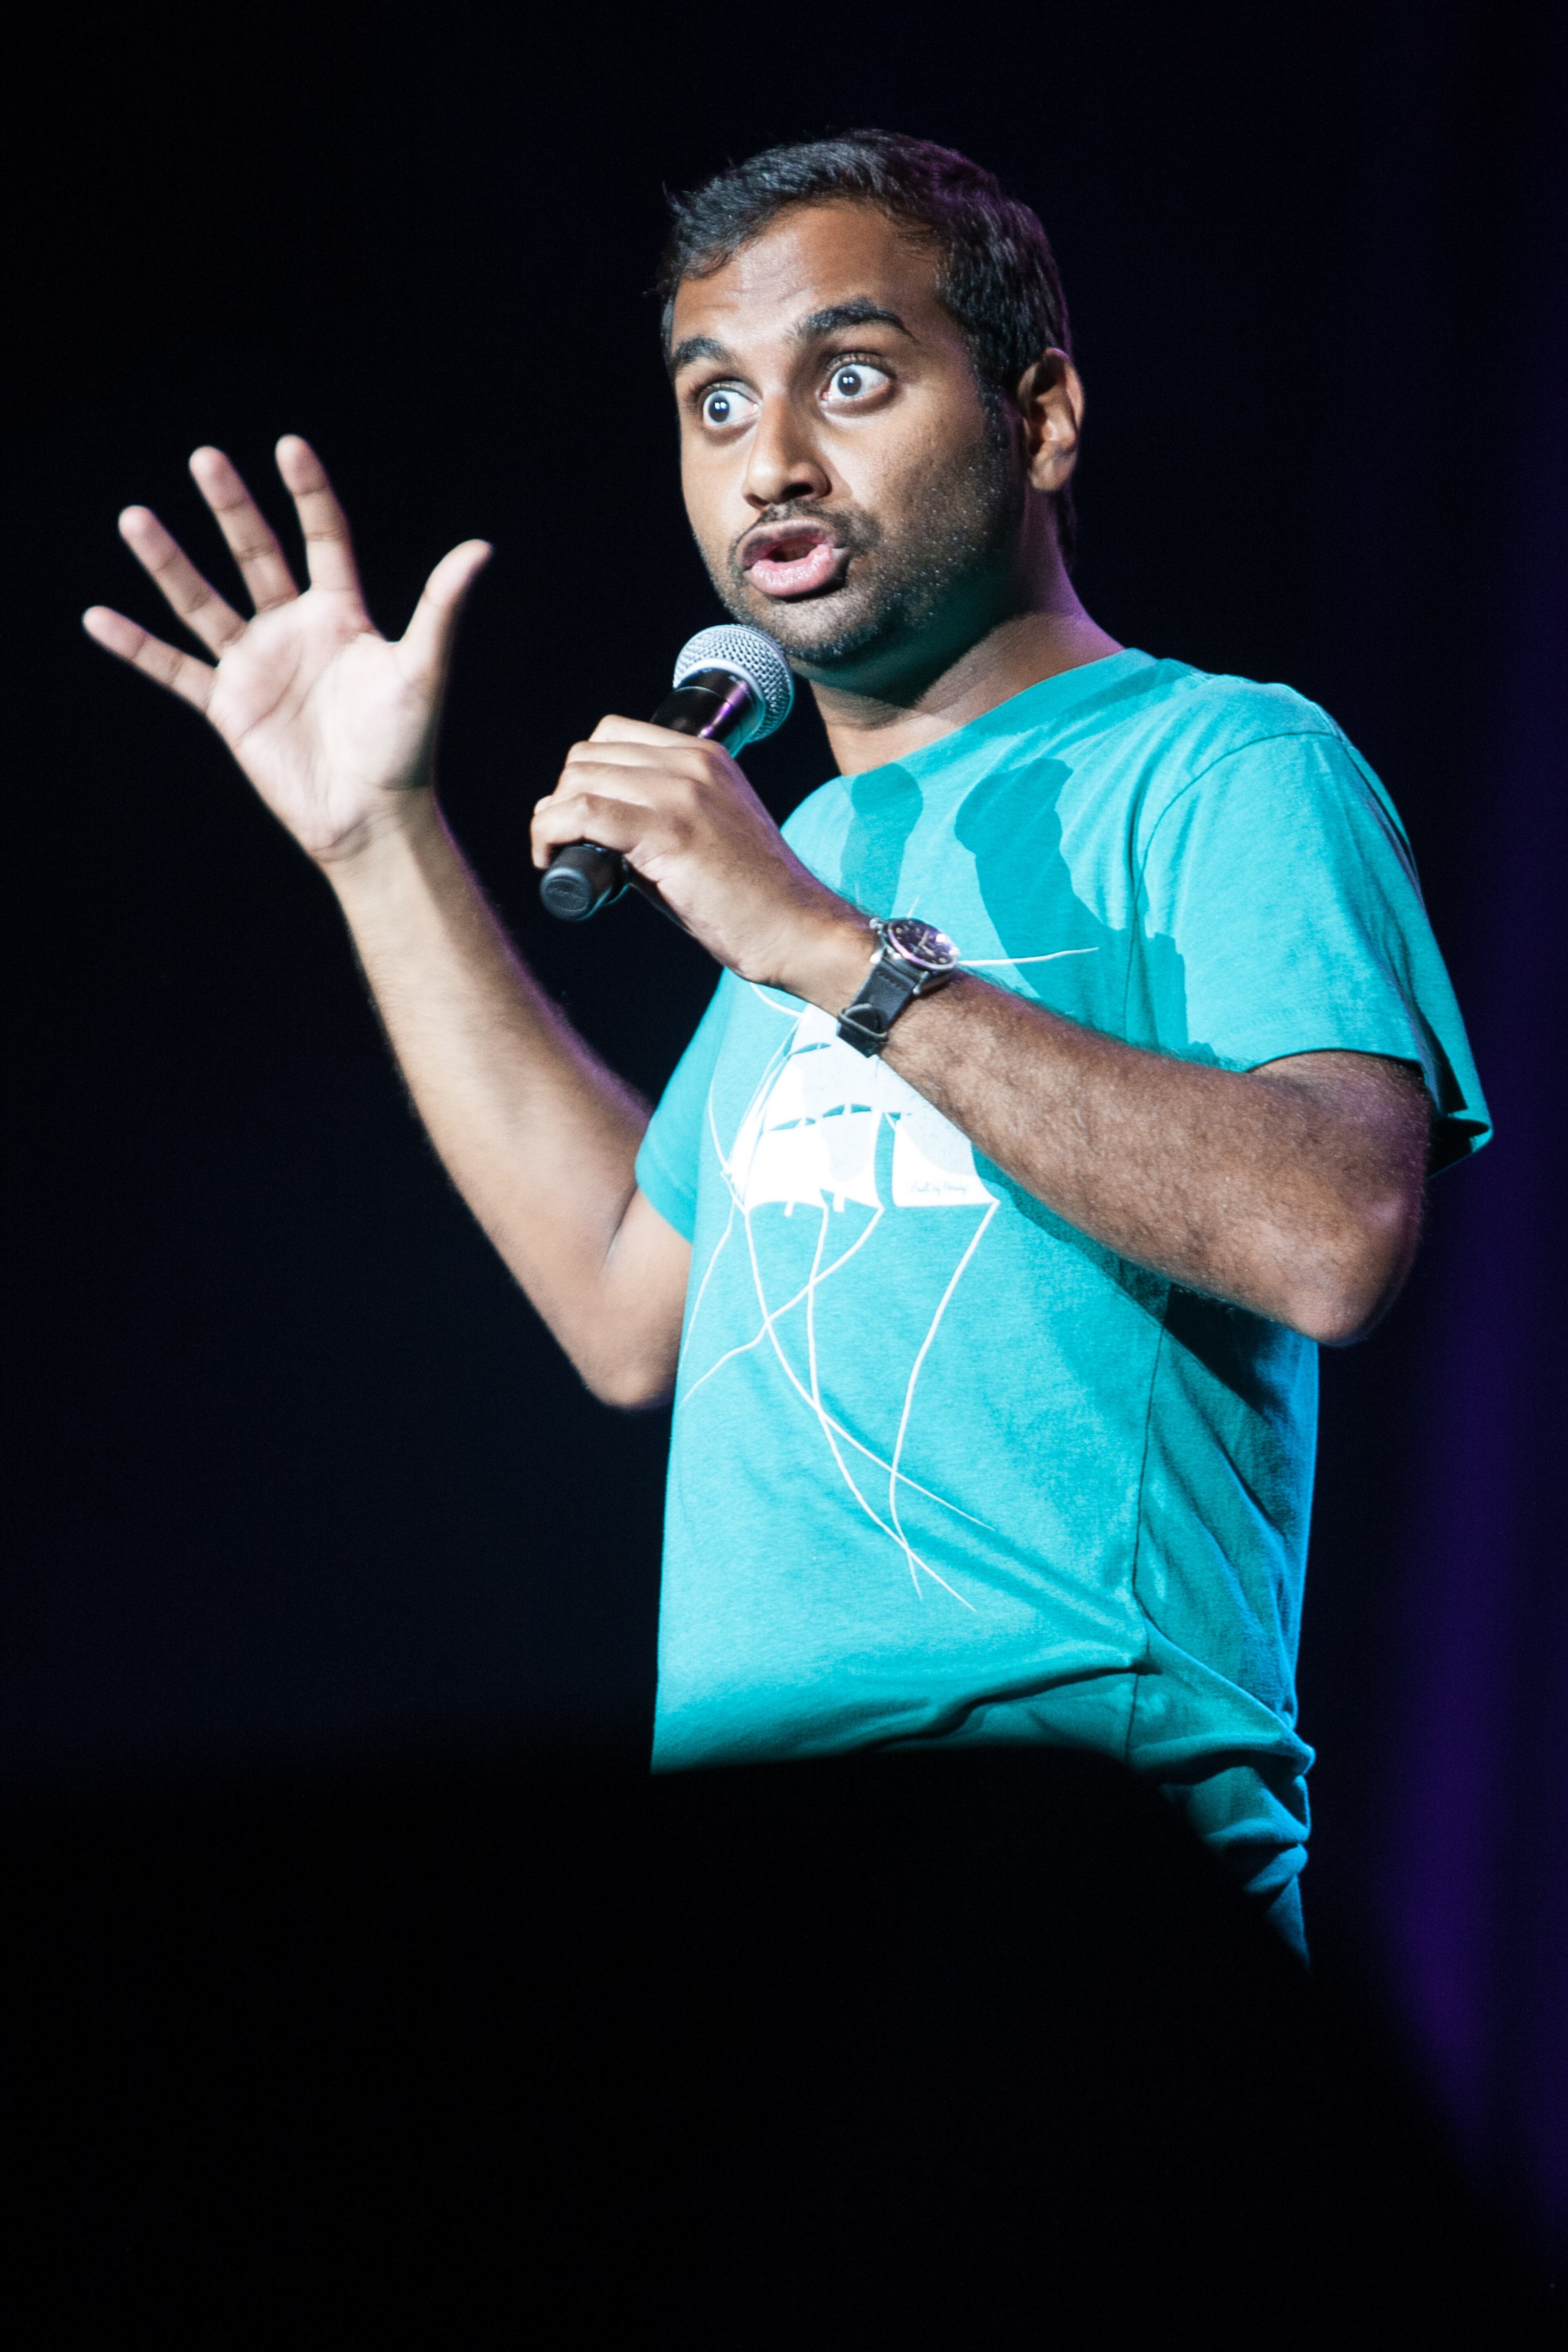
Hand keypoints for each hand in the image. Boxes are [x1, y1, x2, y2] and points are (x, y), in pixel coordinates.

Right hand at [83, 438, 490, 864]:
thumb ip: (440, 606)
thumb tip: (480, 549)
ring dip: (168, 563)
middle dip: (230, 508)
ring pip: (203, 602)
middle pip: (254, 555)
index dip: (307, 495)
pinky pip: (174, 670)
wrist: (371, 815)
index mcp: (340, 615)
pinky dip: (136, 648)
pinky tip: (97, 617)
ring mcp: (256, 666)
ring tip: (134, 518)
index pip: (322, 538)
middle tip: (205, 458)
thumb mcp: (423, 669)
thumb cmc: (405, 745)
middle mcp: (293, 630)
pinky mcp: (228, 707)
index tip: (289, 447)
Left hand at [532, 717, 873, 1004]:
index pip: (613, 734)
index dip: (582, 774)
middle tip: (565, 840)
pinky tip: (550, 860)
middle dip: (562, 796)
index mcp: (705, 757)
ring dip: (551, 816)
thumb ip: (656, 816)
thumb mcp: (707, 833)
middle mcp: (692, 764)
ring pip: (580, 780)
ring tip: (556, 853)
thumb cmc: (752, 899)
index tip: (576, 816)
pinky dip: (550, 833)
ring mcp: (681, 795)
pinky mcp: (669, 833)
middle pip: (588, 754)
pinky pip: (583, 813)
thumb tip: (586, 824)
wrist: (798, 930)